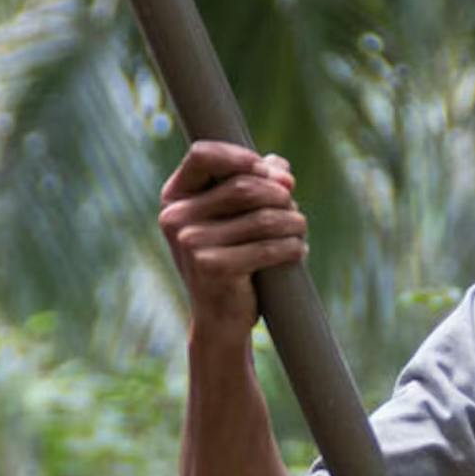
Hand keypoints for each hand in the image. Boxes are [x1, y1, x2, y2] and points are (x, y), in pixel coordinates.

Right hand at [158, 141, 306, 341]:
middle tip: (294, 208)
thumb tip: (281, 167)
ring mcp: (191, 243)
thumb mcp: (235, 218)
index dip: (242, 157)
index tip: (272, 173)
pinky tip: (298, 250)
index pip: (202, 155)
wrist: (219, 320)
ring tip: (299, 229)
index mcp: (175, 198)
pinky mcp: (213, 268)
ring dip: (293, 221)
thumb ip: (254, 183)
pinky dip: (292, 247)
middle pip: (244, 186)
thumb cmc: (230, 260)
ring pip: (262, 217)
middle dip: (280, 195)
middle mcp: (176, 218)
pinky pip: (268, 247)